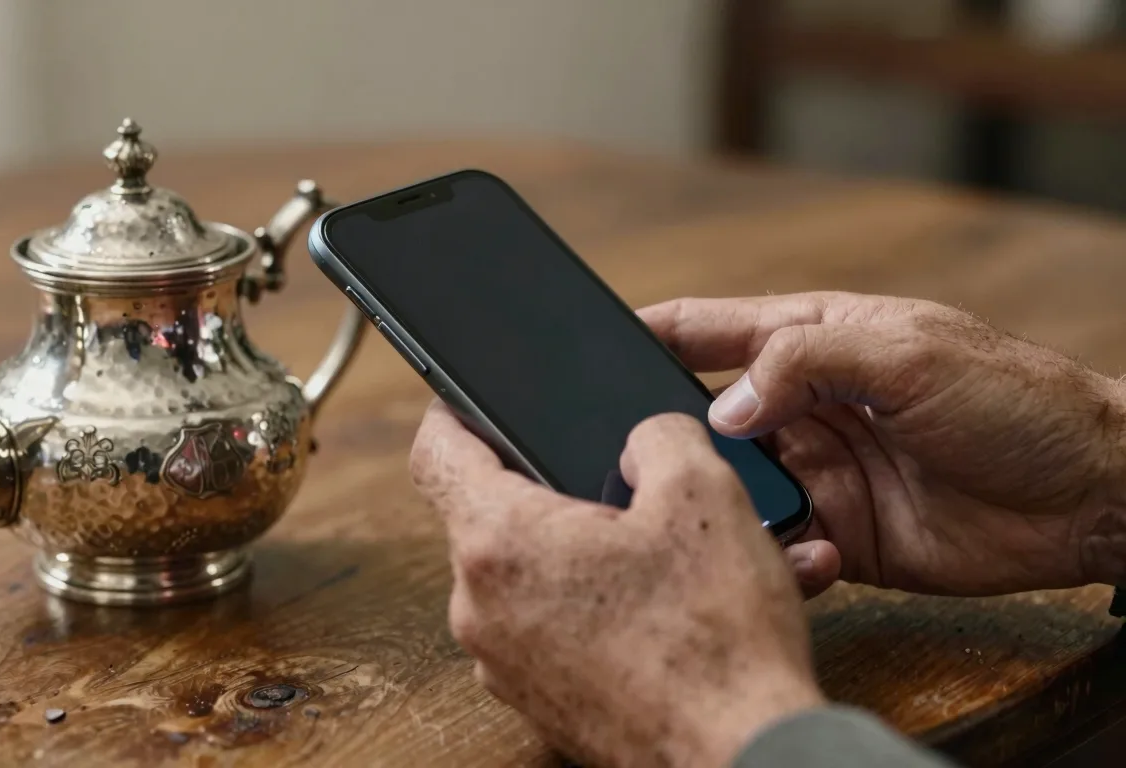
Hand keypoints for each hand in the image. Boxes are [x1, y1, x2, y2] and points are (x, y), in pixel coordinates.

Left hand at [410, 402, 823, 766]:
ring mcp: (506, 662)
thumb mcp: (704, 496)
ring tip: (672, 553)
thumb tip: (644, 438)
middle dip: (559, 490)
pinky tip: (674, 605)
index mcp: (499, 541)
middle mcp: (482, 608)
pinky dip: (605, 606)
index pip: (436, 452)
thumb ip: (659, 436)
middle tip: (623, 481)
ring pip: (536, 575)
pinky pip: (559, 629)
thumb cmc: (715, 640)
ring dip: (594, 553)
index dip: (453, 411)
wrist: (743, 760)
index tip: (467, 398)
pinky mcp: (541, 700)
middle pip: (495, 515)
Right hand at [640, 292, 1125, 596]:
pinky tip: (774, 547)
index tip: (584, 342)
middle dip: (661, 427)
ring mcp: (817, 469)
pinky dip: (762, 547)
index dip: (646, 330)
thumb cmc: (1013, 402)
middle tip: (627, 448)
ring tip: (693, 505)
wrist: (1088, 498)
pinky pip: (773, 540)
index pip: (707, 328)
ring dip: (710, 492)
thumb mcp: (906, 355)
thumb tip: (720, 410)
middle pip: (702, 411)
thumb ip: (804, 364)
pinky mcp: (836, 533)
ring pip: (728, 481)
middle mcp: (803, 405)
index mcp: (813, 341)